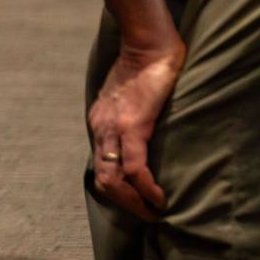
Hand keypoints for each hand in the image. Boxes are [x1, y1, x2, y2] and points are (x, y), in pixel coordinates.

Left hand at [86, 38, 183, 219]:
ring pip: (113, 179)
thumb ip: (129, 118)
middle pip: (102, 180)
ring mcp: (113, 127)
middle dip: (125, 204)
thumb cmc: (146, 68)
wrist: (149, 44)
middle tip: (149, 216)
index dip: (118, 191)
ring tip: (155, 212)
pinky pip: (134, 167)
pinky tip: (160, 198)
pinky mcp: (132, 125)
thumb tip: (142, 137)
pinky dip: (146, 189)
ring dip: (134, 203)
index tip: (139, 204)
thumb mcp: (129, 98)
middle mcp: (100, 128)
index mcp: (99, 123)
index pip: (100, 167)